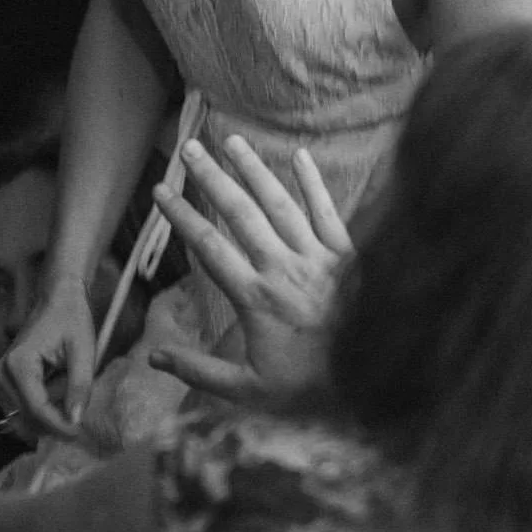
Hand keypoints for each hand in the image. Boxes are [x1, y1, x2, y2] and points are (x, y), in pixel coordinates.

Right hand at [0, 272, 96, 438]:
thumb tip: (75, 420)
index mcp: (19, 363)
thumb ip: (79, 386)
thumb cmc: (72, 319)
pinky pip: (25, 403)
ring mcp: (2, 376)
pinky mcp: (7, 378)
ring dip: (50, 411)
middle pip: (28, 414)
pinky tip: (60, 390)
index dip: (58, 425)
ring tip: (68, 387)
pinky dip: (45, 404)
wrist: (58, 298)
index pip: (36, 407)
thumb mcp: (84, 351)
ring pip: (26, 413)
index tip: (79, 433)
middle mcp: (3, 371)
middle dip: (55, 419)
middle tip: (80, 413)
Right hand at [150, 136, 351, 404]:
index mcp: (254, 297)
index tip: (160, 190)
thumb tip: (153, 358)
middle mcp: (282, 268)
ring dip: (254, 169)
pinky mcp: (347, 255)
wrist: (377, 378)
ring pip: (279, 203)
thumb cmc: (312, 387)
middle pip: (240, 213)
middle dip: (211, 177)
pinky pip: (327, 212)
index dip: (181, 215)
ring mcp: (316, 257)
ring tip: (232, 140)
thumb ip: (200, 371)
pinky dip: (314, 183)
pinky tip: (300, 156)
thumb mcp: (249, 390)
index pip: (208, 246)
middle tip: (189, 148)